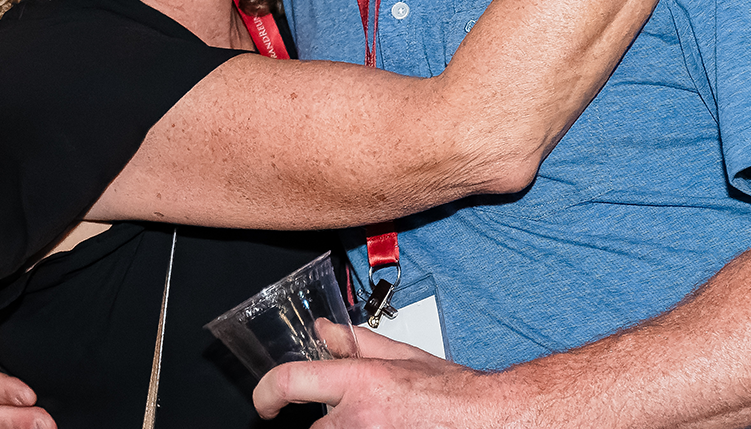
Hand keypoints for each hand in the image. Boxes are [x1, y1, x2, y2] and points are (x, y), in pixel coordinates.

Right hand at [0, 305, 52, 428]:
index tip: (29, 395)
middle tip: (43, 421)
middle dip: (15, 420)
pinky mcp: (10, 420)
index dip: (2, 390)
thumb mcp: (3, 320)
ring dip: (20, 427)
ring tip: (47, 427)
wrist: (35, 352)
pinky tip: (47, 427)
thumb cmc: (14, 337)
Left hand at [254, 326, 500, 427]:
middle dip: (331, 420)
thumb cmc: (451, 392)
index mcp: (359, 383)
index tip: (265, 404)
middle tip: (361, 414)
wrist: (486, 419)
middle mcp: (358, 418)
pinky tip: (390, 426)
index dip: (267, 394)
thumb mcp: (400, 355)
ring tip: (383, 421)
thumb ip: (354, 344)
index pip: (291, 382)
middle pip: (315, 427)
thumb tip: (323, 331)